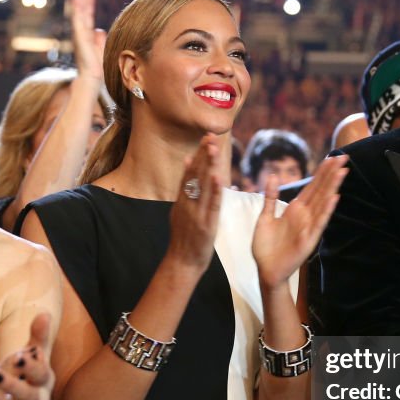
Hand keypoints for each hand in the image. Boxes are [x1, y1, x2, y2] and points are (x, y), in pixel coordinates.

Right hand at [67, 0, 104, 83]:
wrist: (91, 77)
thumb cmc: (96, 67)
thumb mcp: (101, 50)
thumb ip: (99, 39)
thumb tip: (100, 30)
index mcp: (87, 34)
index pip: (88, 15)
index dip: (88, 2)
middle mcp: (82, 32)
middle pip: (82, 10)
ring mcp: (79, 33)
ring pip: (78, 12)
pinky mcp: (79, 36)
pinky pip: (78, 18)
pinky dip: (76, 8)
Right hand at [166, 134, 223, 271]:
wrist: (182, 262)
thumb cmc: (184, 238)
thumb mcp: (179, 211)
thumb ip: (184, 189)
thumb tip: (187, 163)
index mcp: (181, 201)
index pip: (190, 173)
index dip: (198, 155)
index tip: (205, 139)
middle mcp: (187, 204)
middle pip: (195, 175)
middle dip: (204, 155)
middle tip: (210, 136)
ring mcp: (196, 214)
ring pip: (203, 186)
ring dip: (209, 166)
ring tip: (214, 149)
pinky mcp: (206, 225)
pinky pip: (212, 205)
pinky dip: (215, 191)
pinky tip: (219, 177)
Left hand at [253, 155, 347, 288]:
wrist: (265, 270)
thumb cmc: (266, 246)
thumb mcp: (265, 217)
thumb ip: (270, 197)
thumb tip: (274, 175)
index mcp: (295, 209)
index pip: (312, 186)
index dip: (321, 172)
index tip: (332, 157)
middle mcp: (305, 216)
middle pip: (321, 190)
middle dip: (331, 174)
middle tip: (344, 156)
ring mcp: (309, 227)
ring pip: (323, 203)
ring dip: (333, 187)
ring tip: (343, 171)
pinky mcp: (309, 239)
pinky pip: (319, 223)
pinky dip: (327, 210)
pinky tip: (335, 198)